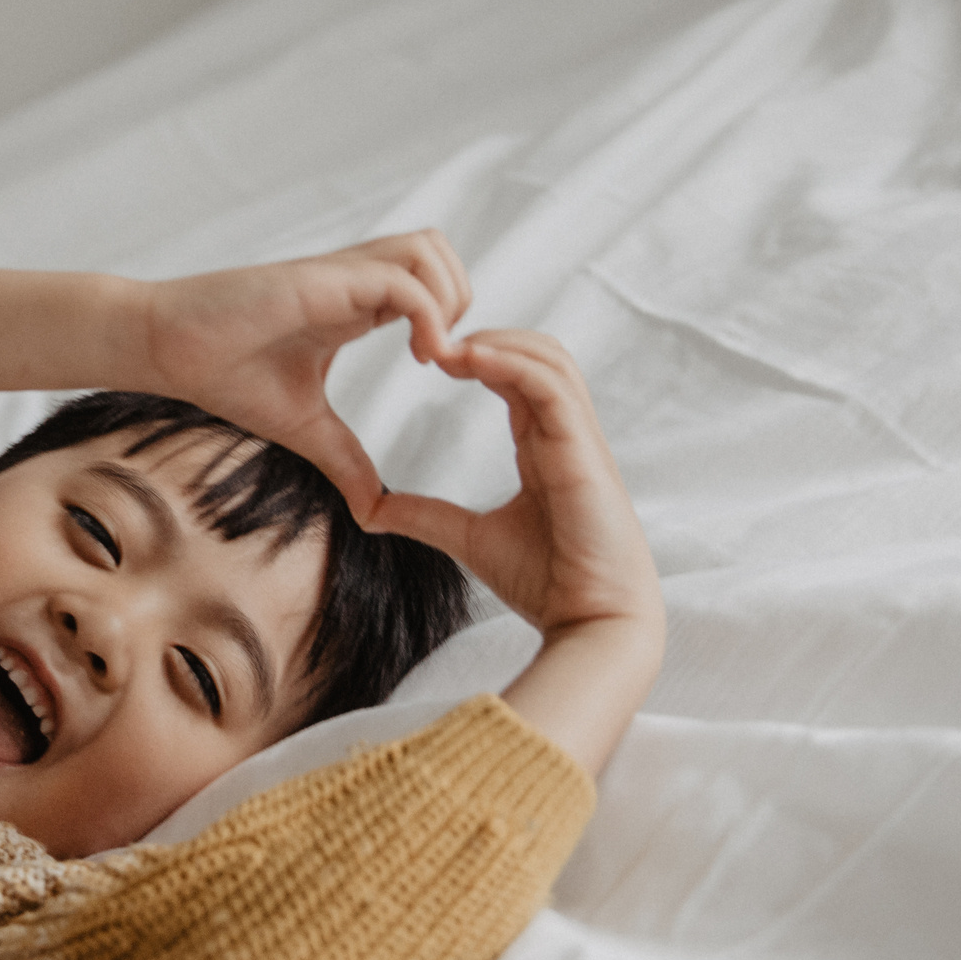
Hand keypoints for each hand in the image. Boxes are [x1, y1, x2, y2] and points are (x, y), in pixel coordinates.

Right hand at [135, 230, 472, 520]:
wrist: (167, 350)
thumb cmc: (225, 374)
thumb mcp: (304, 427)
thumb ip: (345, 460)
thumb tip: (374, 510)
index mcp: (354, 305)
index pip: (429, 282)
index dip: (451, 320)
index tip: (441, 374)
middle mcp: (353, 280)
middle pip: (439, 252)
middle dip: (461, 301)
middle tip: (446, 359)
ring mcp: (340, 275)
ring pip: (428, 249)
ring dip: (449, 299)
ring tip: (434, 354)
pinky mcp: (324, 281)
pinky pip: (402, 282)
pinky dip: (427, 315)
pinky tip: (421, 357)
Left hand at [370, 329, 661, 773]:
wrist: (590, 622)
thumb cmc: (547, 582)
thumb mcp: (470, 539)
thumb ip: (425, 517)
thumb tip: (370, 511)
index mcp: (546, 447)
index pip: (518, 378)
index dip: (479, 358)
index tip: (431, 357)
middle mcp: (566, 435)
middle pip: (538, 355)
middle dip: (489, 337)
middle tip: (434, 340)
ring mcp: (580, 439)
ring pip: (549, 359)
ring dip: (499, 342)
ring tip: (447, 344)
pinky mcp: (584, 450)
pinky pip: (551, 387)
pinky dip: (512, 365)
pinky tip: (470, 358)